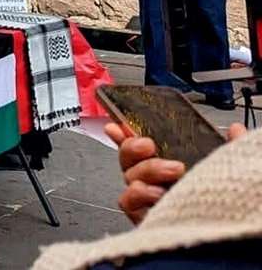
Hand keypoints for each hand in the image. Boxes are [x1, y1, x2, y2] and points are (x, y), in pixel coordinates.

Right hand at [105, 121, 245, 223]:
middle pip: (128, 158)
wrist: (222, 229)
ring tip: (175, 172)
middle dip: (133, 147)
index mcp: (168, 166)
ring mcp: (147, 199)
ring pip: (129, 176)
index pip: (140, 146)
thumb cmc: (219, 198)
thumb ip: (230, 149)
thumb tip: (236, 129)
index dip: (124, 133)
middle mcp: (154, 181)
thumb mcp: (225, 170)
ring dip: (148, 170)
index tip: (117, 124)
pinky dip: (140, 193)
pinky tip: (159, 193)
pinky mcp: (143, 216)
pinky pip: (127, 200)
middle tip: (150, 145)